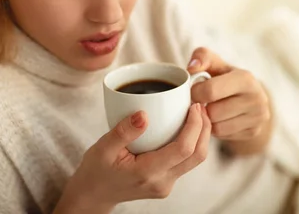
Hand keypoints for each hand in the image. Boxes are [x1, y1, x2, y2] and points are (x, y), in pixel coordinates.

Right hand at [57, 104, 210, 212]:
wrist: (93, 194)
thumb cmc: (96, 170)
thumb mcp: (103, 148)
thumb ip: (123, 131)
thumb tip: (144, 114)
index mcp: (147, 173)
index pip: (183, 149)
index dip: (194, 126)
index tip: (194, 106)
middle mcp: (162, 182)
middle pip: (197, 156)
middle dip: (204, 129)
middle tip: (200, 105)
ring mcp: (166, 184)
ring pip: (195, 160)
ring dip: (200, 136)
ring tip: (196, 112)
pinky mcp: (167, 182)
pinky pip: (187, 161)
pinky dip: (191, 142)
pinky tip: (185, 126)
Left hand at [188, 47, 270, 142]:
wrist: (248, 94)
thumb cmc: (224, 76)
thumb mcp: (214, 62)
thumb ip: (201, 57)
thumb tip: (192, 68)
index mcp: (245, 79)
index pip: (210, 91)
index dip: (195, 92)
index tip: (193, 91)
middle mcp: (257, 99)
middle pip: (213, 112)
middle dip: (202, 108)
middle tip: (201, 102)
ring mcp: (258, 118)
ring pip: (217, 128)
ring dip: (207, 120)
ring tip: (209, 109)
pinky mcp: (254, 132)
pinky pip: (223, 136)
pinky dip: (216, 129)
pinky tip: (218, 118)